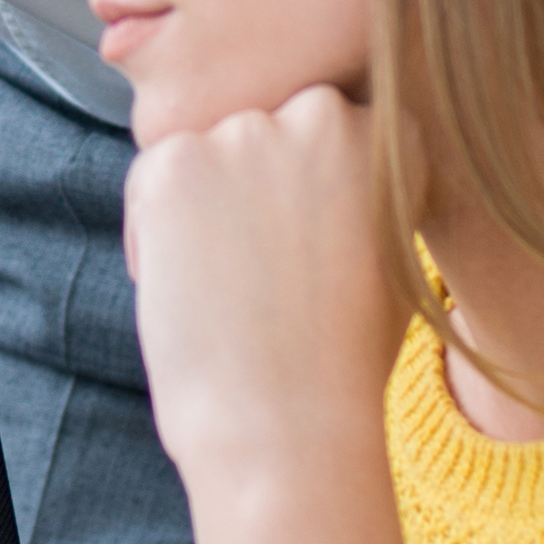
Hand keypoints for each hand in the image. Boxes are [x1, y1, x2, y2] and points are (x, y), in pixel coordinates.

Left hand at [118, 75, 412, 540]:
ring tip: (230, 293)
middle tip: (261, 280)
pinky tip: (189, 291)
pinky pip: (152, 177)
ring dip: (203, 209)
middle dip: (251, 194)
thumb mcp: (385, 252)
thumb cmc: (342, 360)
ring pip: (206, 153)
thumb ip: (357, 183)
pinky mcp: (175, 160)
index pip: (323, 133)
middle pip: (262, 136)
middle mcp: (323, 115)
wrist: (288, 428)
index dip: (306, 201)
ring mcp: (247, 132)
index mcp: (392, 133)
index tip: (310, 262)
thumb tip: (304, 156)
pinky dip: (154, 231)